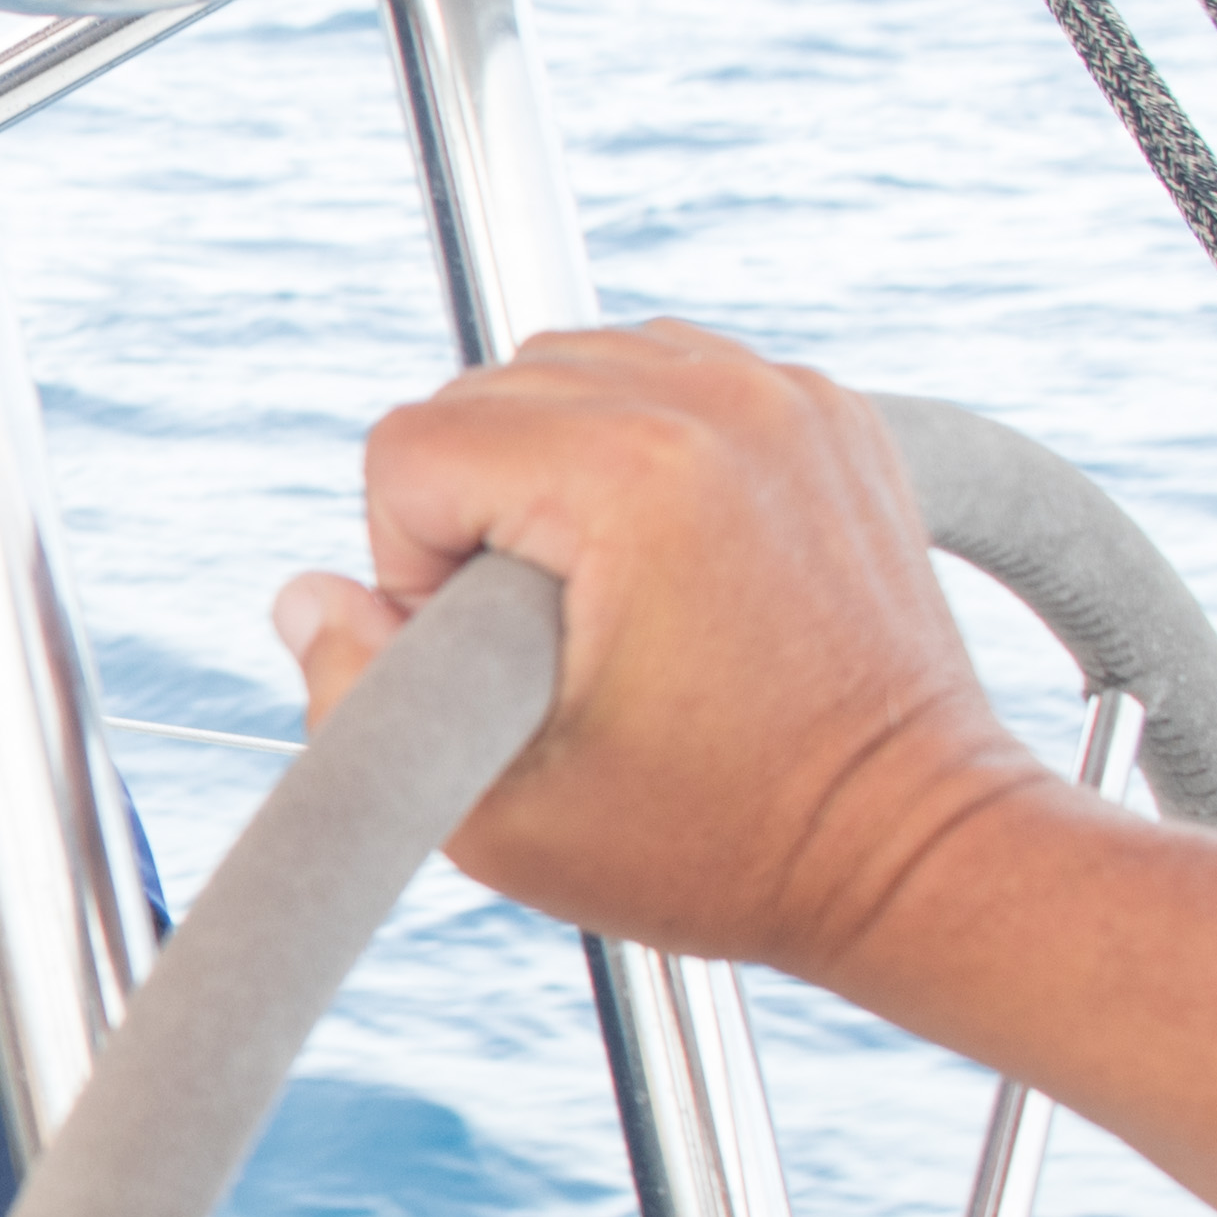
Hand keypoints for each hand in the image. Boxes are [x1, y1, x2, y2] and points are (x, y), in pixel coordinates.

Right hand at [274, 319, 1061, 985]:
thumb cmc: (721, 845)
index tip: (487, 658)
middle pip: (481, 391)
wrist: (911, 850)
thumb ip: (358, 697)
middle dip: (470, 511)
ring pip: (568, 366)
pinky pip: (665, 372)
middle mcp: (715, 404)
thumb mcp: (494, 812)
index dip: (407, 567)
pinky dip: (629, 442)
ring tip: (595, 590)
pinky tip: (653, 549)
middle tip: (540, 637)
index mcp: (632, 479)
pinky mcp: (824, 413)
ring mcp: (783, 397)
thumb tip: (306, 597)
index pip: (410, 446)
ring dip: (542, 466)